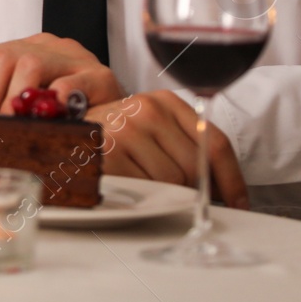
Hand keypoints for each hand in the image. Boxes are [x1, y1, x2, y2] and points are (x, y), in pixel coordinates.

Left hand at [0, 32, 123, 114]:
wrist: (119, 112)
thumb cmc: (69, 110)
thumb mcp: (30, 102)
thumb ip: (3, 106)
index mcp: (24, 49)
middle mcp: (47, 47)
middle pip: (4, 58)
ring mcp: (74, 58)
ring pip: (33, 64)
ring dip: (17, 100)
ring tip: (16, 125)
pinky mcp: (101, 77)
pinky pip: (76, 81)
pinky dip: (59, 97)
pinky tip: (52, 114)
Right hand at [87, 90, 249, 208]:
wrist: (63, 132)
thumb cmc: (111, 135)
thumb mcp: (150, 127)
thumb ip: (184, 144)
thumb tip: (221, 189)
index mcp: (164, 101)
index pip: (215, 142)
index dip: (232, 178)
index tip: (237, 201)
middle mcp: (148, 109)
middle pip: (196, 167)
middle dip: (193, 189)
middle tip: (179, 195)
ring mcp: (127, 129)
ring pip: (173, 181)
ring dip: (165, 193)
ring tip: (145, 185)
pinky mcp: (110, 152)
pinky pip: (146, 189)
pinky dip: (143, 196)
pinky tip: (131, 187)